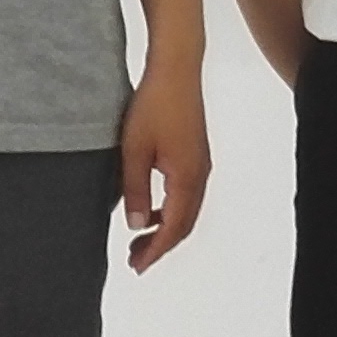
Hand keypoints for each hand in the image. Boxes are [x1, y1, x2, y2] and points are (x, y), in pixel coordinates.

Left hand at [117, 63, 209, 271]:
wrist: (176, 69)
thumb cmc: (154, 105)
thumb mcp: (135, 150)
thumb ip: (136, 189)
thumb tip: (137, 226)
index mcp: (187, 178)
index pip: (173, 228)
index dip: (156, 251)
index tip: (137, 266)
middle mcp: (200, 175)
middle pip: (185, 224)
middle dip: (161, 245)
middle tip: (135, 259)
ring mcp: (201, 164)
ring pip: (187, 210)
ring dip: (166, 227)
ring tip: (140, 238)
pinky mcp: (196, 153)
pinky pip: (187, 194)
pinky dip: (171, 209)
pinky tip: (152, 207)